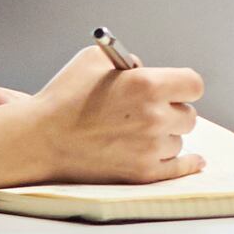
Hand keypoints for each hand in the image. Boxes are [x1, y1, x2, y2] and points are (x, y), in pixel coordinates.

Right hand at [28, 40, 200, 183]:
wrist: (38, 140)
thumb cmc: (62, 99)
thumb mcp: (93, 60)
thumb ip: (126, 60)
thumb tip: (144, 69)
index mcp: (147, 84)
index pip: (193, 84)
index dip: (183, 86)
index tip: (176, 90)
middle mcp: (154, 117)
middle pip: (188, 115)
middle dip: (171, 112)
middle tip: (148, 113)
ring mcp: (150, 148)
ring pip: (178, 141)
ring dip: (164, 137)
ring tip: (133, 134)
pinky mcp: (143, 173)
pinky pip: (179, 168)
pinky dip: (186, 164)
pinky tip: (194, 161)